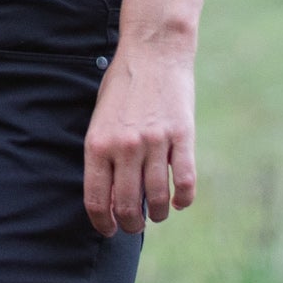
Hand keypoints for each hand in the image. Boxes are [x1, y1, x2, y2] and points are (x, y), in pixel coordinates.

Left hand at [82, 36, 196, 236]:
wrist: (153, 52)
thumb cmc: (123, 86)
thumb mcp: (100, 117)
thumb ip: (104, 154)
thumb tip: (109, 194)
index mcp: (98, 143)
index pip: (96, 199)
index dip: (102, 223)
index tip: (109, 230)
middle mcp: (124, 146)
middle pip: (127, 206)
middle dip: (130, 224)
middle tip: (134, 225)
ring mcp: (154, 143)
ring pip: (158, 199)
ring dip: (159, 214)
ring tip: (158, 213)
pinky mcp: (182, 137)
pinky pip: (185, 182)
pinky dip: (183, 199)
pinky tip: (180, 201)